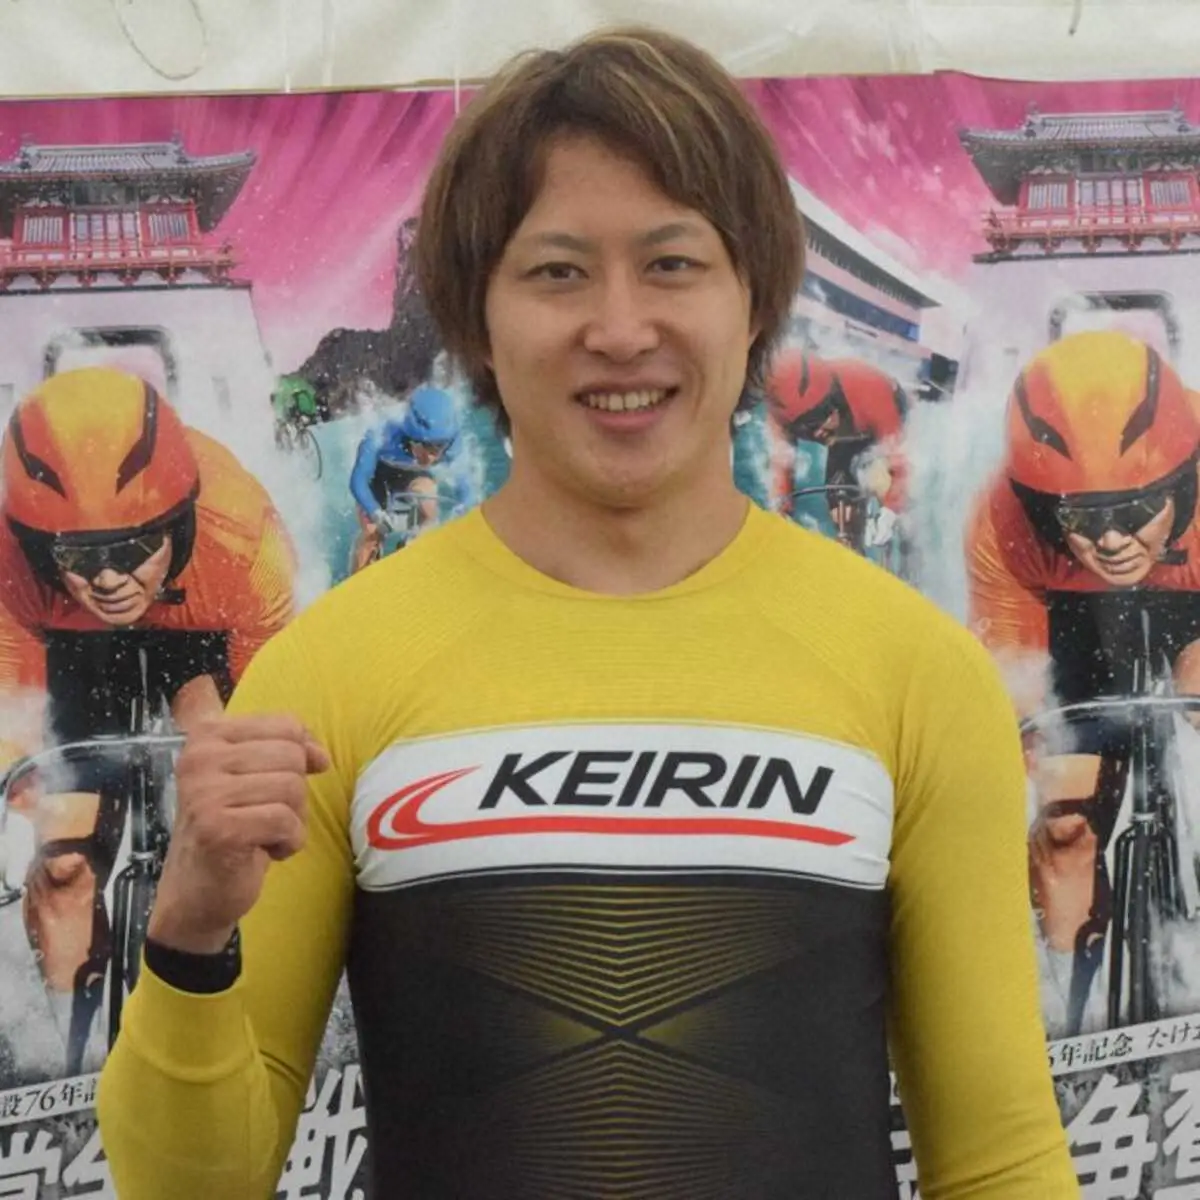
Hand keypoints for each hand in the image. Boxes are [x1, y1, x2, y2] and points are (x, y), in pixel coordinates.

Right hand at [147, 714, 329, 954]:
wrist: (197, 893)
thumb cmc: (232, 828)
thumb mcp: (256, 778)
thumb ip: (287, 751)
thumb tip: (321, 756)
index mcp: (208, 735)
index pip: (287, 725)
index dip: (303, 754)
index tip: (287, 781)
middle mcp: (199, 757)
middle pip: (292, 756)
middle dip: (294, 793)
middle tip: (266, 816)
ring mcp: (204, 792)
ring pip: (292, 787)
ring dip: (292, 819)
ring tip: (264, 833)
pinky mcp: (217, 827)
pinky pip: (284, 820)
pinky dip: (289, 841)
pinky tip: (265, 851)